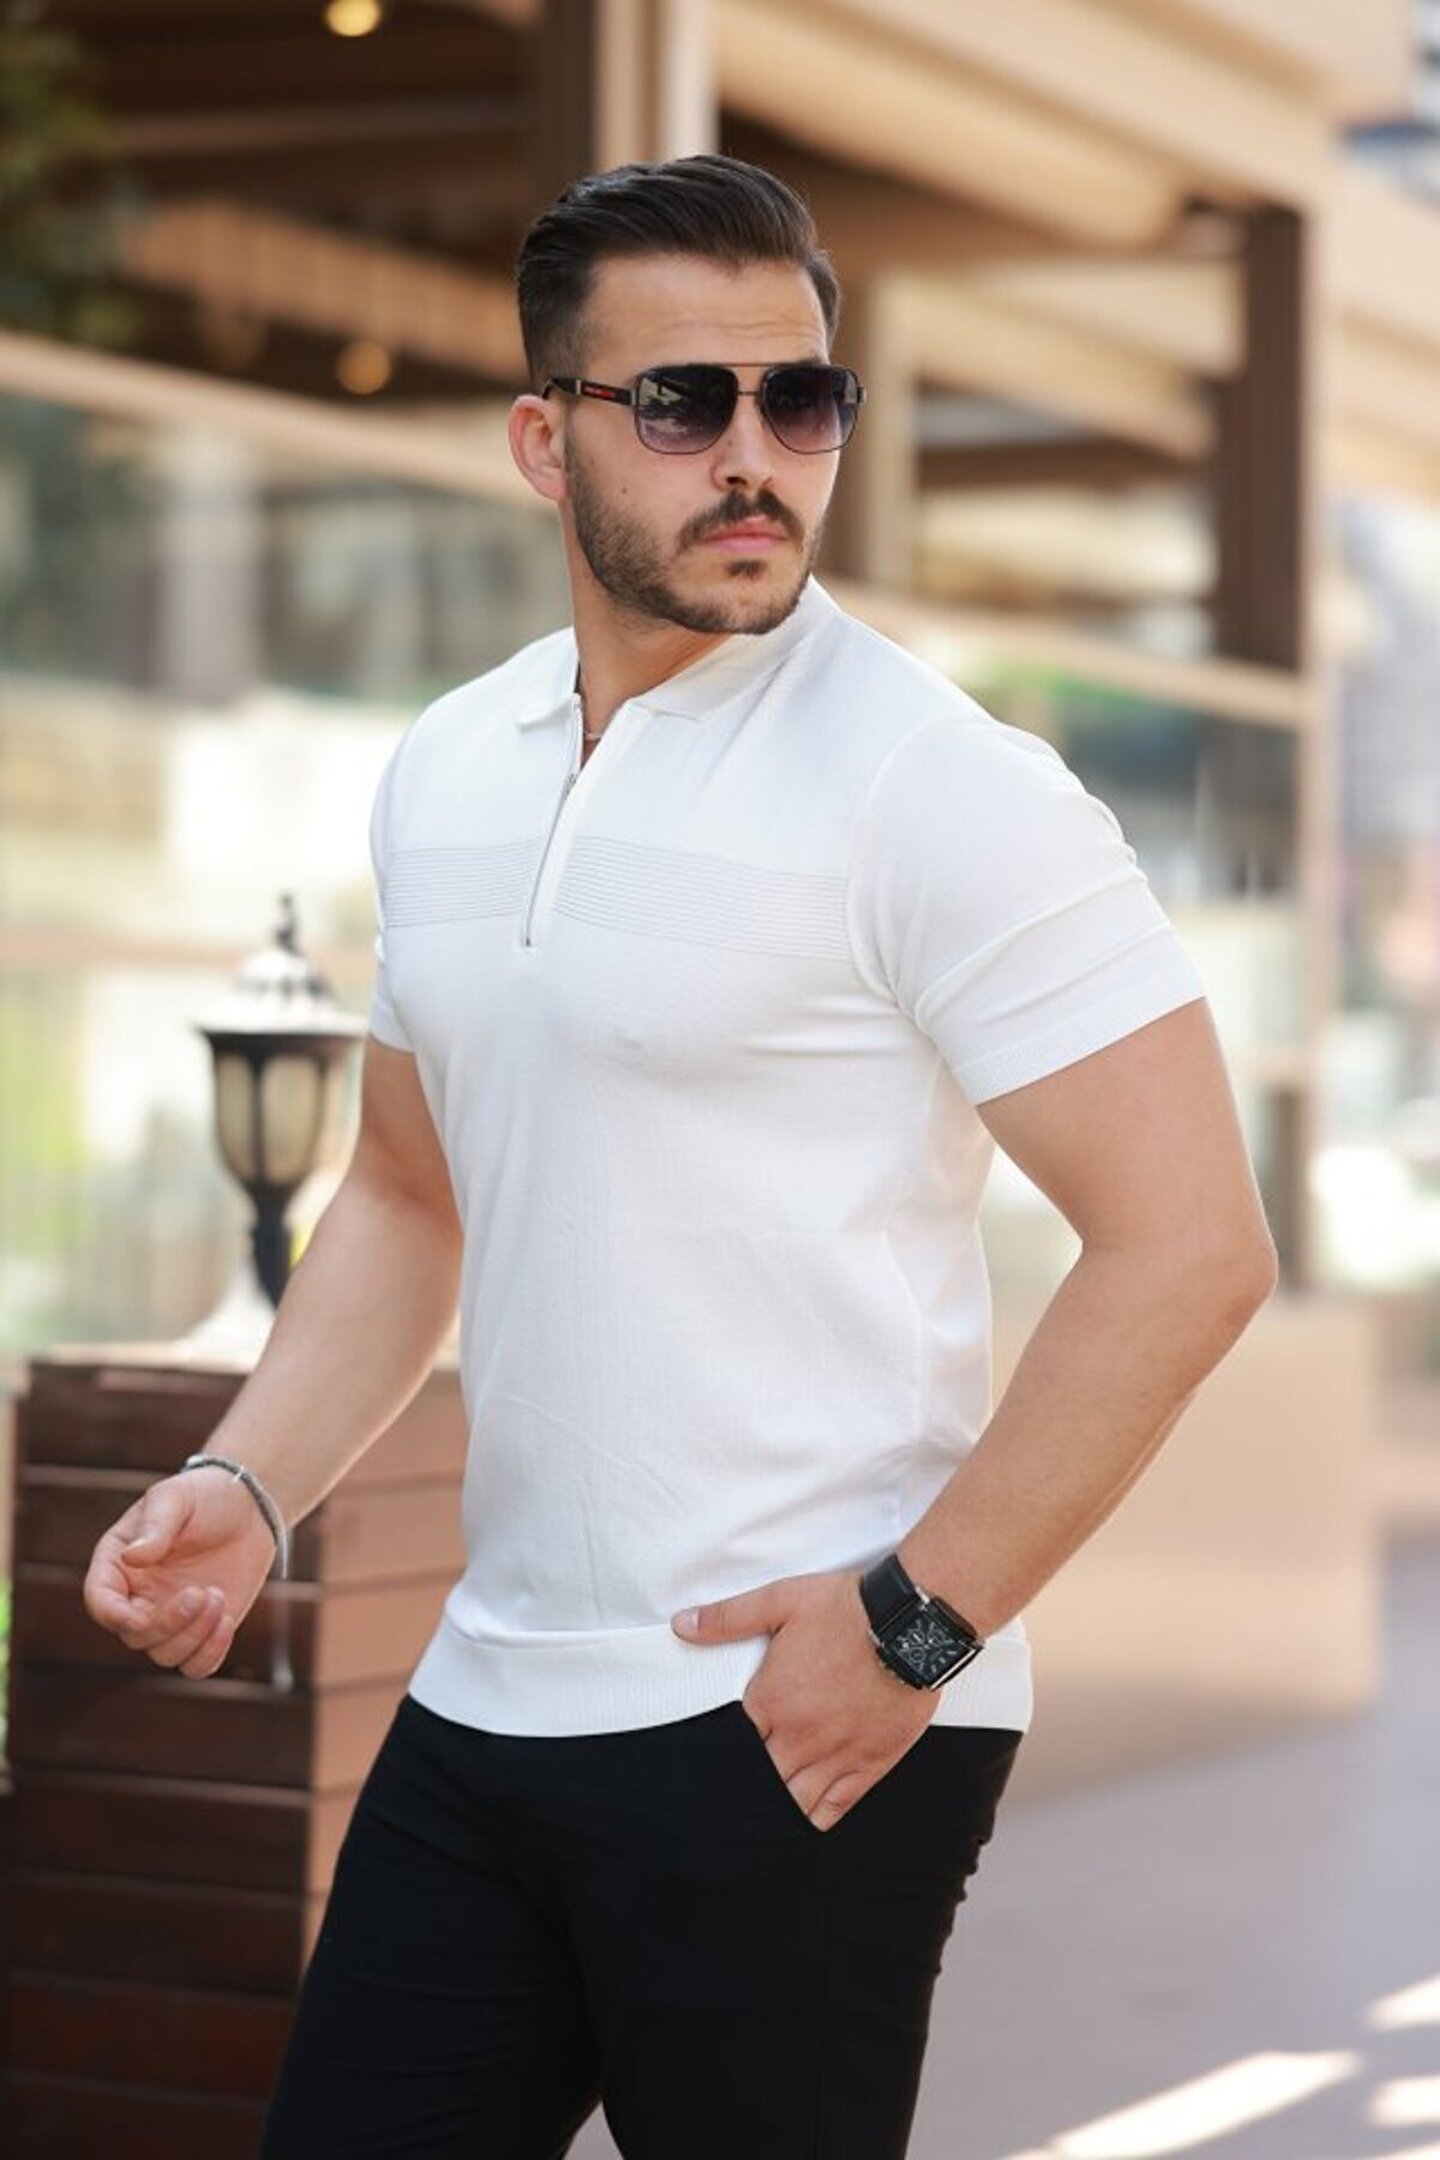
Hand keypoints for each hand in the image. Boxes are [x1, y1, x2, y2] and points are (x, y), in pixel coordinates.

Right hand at [82, 1467, 278, 1679]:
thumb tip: (132, 1558)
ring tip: (219, 1596)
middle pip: (135, 1636)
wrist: (249, 1508)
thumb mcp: (176, 1498)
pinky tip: (227, 1623)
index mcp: (119, 1564)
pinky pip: (195, 1665)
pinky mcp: (201, 1629)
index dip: (113, 1615)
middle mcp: (138, 1596)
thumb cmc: (204, 1496)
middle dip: (168, 1623)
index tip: (140, 1616)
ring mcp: (169, 1616)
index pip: (100, 1601)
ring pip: (164, 1654)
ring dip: (193, 1636)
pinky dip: (209, 1655)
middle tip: (202, 1592)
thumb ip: (155, 1527)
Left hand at [671, 1569, 937, 1829]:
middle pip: (760, 1777)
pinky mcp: (870, 1764)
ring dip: (778, 1803)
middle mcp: (799, 1736)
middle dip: (749, 1782)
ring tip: (767, 1809)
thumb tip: (682, 1624)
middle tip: (738, 1791)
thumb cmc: (845, 1609)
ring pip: (794, 1800)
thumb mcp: (780, 1601)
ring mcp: (835, 1754)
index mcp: (771, 1700)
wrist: (908, 1623)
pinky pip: (836, 1806)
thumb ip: (728, 1618)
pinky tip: (807, 1816)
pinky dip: (817, 1816)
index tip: (720, 1755)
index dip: (726, 1748)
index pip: (734, 1741)